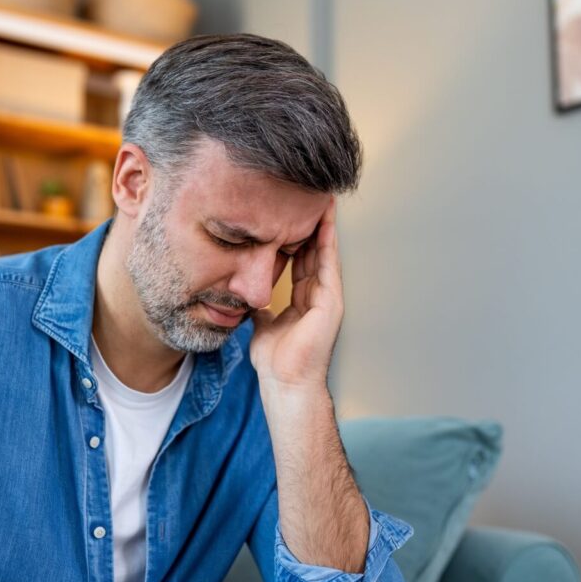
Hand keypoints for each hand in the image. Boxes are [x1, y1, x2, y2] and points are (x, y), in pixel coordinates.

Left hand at [250, 197, 342, 392]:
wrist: (286, 382)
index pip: (299, 263)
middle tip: (305, 199)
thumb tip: (249, 299)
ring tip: (320, 200)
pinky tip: (325, 221)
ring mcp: (327, 298)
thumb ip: (260, 309)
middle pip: (312, 254)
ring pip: (323, 254)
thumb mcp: (262, 326)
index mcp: (303, 302)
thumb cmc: (275, 362)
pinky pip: (328, 264)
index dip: (294, 240)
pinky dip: (327, 241)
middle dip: (309, 227)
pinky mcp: (331, 301)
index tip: (287, 217)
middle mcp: (317, 297)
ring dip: (322, 227)